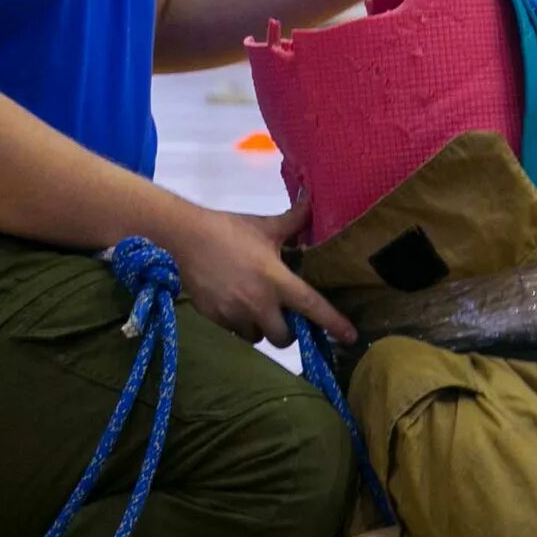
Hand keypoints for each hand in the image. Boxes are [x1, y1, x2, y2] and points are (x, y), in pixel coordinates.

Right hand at [164, 198, 354, 349]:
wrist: (186, 237)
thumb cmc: (229, 229)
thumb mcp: (265, 225)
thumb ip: (293, 220)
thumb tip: (313, 199)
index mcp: (276, 279)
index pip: (312, 306)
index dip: (333, 323)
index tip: (350, 336)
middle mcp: (259, 302)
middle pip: (284, 337)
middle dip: (288, 332)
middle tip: (284, 317)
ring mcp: (235, 313)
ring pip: (258, 337)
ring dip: (262, 329)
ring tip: (256, 310)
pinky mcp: (216, 318)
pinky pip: (235, 332)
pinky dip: (239, 324)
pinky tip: (235, 305)